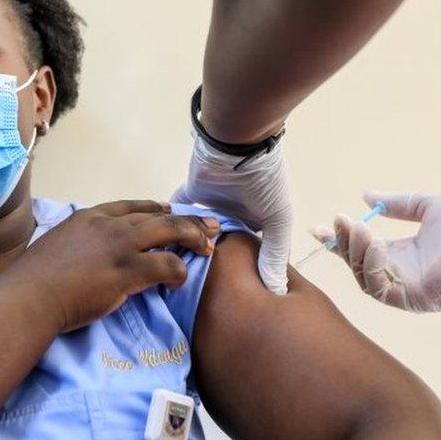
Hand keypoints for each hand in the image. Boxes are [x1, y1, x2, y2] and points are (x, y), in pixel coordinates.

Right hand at [17, 200, 219, 331]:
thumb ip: (78, 246)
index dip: (153, 207)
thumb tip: (86, 257)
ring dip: (193, 238)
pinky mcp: (129, 270)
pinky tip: (180, 281)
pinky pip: (167, 264)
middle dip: (186, 221)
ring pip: (170, 232)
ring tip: (208, 248)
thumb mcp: (56, 248)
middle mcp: (108, 225)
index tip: (168, 210)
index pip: (130, 206)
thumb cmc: (34, 280)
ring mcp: (120, 245)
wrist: (30, 295)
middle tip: (207, 226)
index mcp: (89, 218)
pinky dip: (180, 271)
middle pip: (158, 216)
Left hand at [173, 134, 291, 294]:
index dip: (244, 270)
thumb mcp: (277, 219)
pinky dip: (173, 220)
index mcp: (259, 220)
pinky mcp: (193, 192)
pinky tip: (163, 241)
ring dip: (190, 244)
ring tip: (179, 270)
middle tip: (196, 289)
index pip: (250, 251)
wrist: (237, 145)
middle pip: (221, 242)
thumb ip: (274, 254)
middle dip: (212, 261)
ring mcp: (213, 202)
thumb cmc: (263, 182)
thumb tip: (276, 293)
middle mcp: (236, 212)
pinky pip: (179, 209)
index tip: (232, 295)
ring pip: (199, 229)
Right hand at [311, 192, 440, 312]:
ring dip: (356, 253)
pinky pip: (380, 289)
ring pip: (363, 278)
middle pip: (356, 266)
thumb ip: (397, 204)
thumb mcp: (427, 207)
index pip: (361, 252)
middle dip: (344, 243)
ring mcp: (405, 290)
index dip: (339, 241)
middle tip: (340, 221)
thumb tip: (367, 196)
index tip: (318, 227)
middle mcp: (400, 274)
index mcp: (402, 255)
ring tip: (358, 229)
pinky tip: (376, 245)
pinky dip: (371, 267)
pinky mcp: (412, 300)